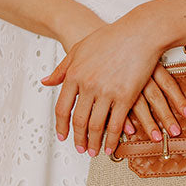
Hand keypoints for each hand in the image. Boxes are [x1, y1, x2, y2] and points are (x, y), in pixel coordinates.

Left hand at [41, 3, 185, 154]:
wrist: (139, 32)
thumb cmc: (111, 37)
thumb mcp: (80, 49)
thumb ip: (62, 68)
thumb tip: (46, 82)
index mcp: (74, 74)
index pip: (62, 107)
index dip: (61, 125)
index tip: (63, 136)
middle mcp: (87, 85)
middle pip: (78, 120)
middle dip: (78, 138)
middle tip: (80, 149)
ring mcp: (106, 92)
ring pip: (96, 126)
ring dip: (94, 143)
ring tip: (94, 152)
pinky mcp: (125, 96)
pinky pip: (116, 124)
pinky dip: (112, 139)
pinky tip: (111, 147)